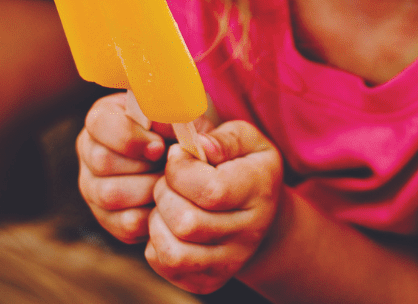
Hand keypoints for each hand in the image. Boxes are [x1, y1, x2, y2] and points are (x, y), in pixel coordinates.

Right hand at [76, 91, 169, 242]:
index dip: (130, 136)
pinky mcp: (107, 219)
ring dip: (148, 190)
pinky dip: (151, 215)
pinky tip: (165, 202)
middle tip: (169, 166)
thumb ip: (172, 117)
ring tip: (169, 183)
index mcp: (101, 119)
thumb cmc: (178, 134)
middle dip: (143, 166)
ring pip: (110, 195)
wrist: (185, 167)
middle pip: (102, 161)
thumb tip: (173, 127)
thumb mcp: (177, 118)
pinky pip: (125, 223)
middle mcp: (89, 152)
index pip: (99, 123)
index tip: (160, 146)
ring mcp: (93, 188)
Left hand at [145, 120, 283, 294]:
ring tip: (166, 201)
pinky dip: (156, 243)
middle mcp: (248, 234)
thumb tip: (199, 144)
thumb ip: (223, 137)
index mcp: (257, 191)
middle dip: (164, 192)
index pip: (211, 191)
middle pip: (186, 223)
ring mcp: (229, 262)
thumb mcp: (245, 138)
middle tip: (168, 178)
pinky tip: (166, 222)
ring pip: (174, 253)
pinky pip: (168, 268)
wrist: (261, 214)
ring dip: (158, 221)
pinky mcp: (208, 280)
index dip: (180, 169)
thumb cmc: (245, 165)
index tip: (175, 153)